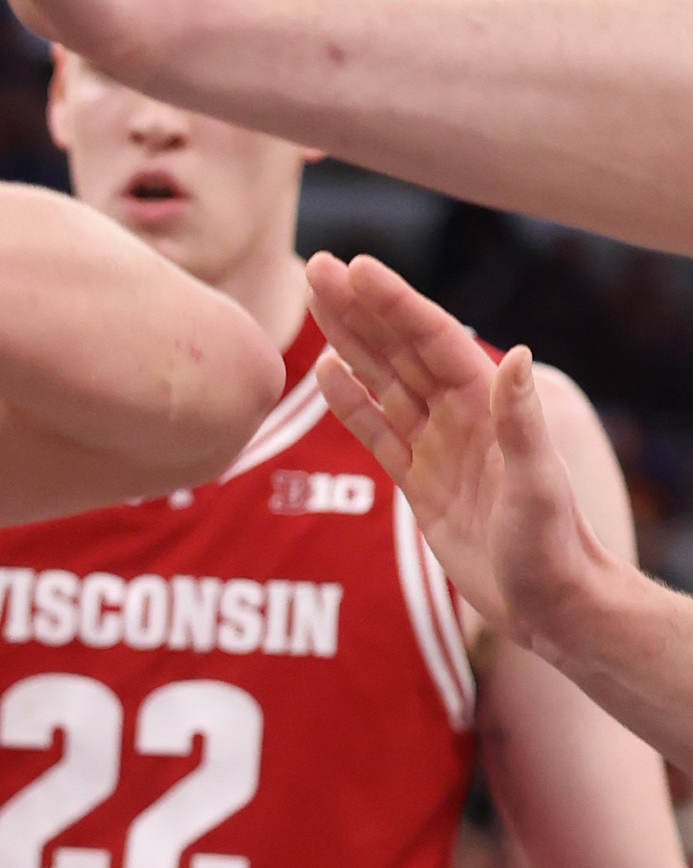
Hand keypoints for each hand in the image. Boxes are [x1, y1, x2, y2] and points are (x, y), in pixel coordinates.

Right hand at [309, 255, 604, 644]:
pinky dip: (350, 403)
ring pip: (384, 382)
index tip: (357, 269)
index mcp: (487, 406)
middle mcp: (460, 416)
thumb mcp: (538, 484)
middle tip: (317, 266)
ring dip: (349, 342)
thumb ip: (522, 421)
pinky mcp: (418, 483)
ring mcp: (437, 447)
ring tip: (315, 301)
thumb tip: (519, 355)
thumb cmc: (551, 545)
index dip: (394, 305)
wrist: (546, 601)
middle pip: (400, 350)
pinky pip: (377, 433)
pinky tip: (324, 372)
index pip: (433, 341)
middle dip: (360, 308)